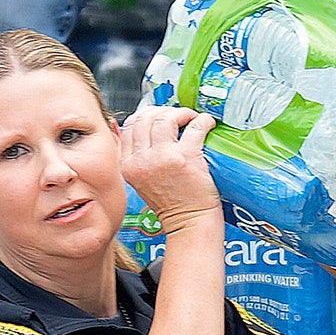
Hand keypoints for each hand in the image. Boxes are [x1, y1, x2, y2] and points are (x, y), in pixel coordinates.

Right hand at [116, 104, 219, 224]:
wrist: (189, 222)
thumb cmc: (172, 204)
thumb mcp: (141, 180)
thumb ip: (138, 157)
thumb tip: (145, 130)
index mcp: (128, 164)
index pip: (130, 125)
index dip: (147, 115)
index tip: (159, 116)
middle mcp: (142, 159)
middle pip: (147, 118)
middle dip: (164, 111)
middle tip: (178, 117)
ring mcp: (162, 157)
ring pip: (166, 117)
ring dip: (182, 113)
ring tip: (191, 118)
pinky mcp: (186, 157)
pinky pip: (194, 126)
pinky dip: (202, 120)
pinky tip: (206, 123)